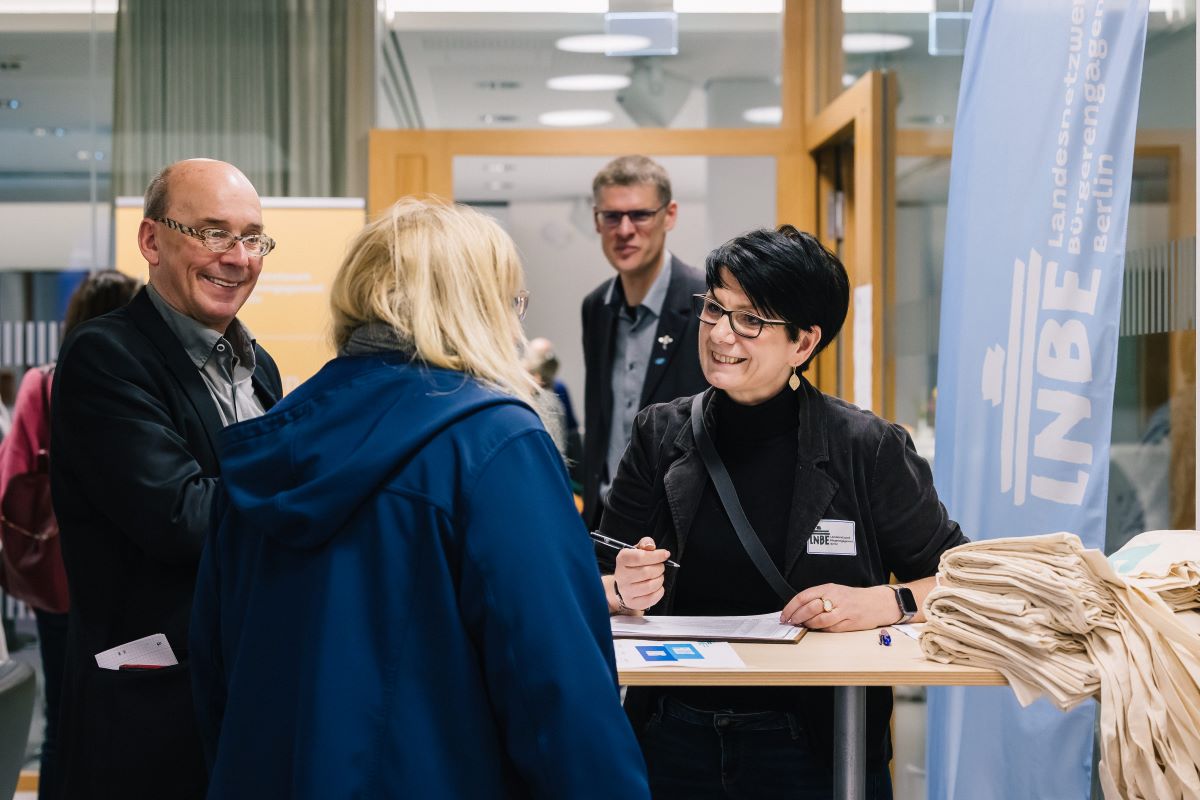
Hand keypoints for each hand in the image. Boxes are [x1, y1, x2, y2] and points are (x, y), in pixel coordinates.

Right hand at [612, 537, 669, 610]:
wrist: (623, 584)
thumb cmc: (633, 565)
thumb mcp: (637, 550)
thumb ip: (645, 543)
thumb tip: (651, 546)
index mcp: (622, 559)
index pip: (640, 557)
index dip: (656, 555)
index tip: (665, 554)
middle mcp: (621, 575)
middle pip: (647, 572)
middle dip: (659, 568)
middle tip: (660, 566)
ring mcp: (626, 590)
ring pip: (650, 586)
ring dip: (660, 579)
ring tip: (658, 576)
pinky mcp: (632, 602)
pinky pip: (652, 598)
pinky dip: (659, 591)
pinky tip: (657, 586)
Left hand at [779, 583, 895, 631]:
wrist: (878, 603)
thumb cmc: (853, 598)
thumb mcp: (834, 592)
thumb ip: (817, 599)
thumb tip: (797, 610)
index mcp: (828, 588)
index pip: (804, 596)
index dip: (791, 607)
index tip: (784, 615)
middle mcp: (835, 597)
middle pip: (810, 608)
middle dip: (797, 617)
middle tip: (791, 623)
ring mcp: (843, 610)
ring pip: (820, 620)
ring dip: (809, 625)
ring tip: (805, 626)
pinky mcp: (850, 622)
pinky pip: (831, 629)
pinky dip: (822, 630)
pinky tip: (819, 629)